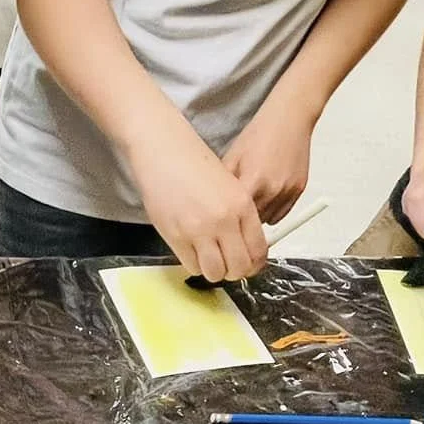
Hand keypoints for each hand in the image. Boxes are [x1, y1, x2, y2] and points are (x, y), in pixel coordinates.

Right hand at [133, 125, 268, 282]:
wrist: (164, 151)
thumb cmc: (193, 165)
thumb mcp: (229, 187)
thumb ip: (240, 216)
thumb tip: (245, 246)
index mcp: (242, 205)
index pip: (258, 250)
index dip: (255, 264)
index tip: (249, 265)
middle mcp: (224, 220)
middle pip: (239, 267)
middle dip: (234, 272)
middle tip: (228, 266)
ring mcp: (199, 230)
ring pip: (215, 273)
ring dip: (214, 271)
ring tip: (209, 259)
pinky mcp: (176, 236)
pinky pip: (191, 266)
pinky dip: (194, 264)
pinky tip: (192, 250)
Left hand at [221, 99, 315, 222]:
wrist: (289, 119)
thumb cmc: (260, 133)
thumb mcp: (232, 156)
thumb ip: (223, 184)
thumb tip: (211, 203)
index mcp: (253, 181)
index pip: (236, 216)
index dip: (227, 219)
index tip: (221, 221)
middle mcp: (273, 189)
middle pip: (252, 222)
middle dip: (241, 218)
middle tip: (233, 211)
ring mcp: (288, 191)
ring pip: (268, 220)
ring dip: (258, 216)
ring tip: (250, 200)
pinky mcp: (299, 190)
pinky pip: (282, 213)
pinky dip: (272, 210)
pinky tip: (264, 196)